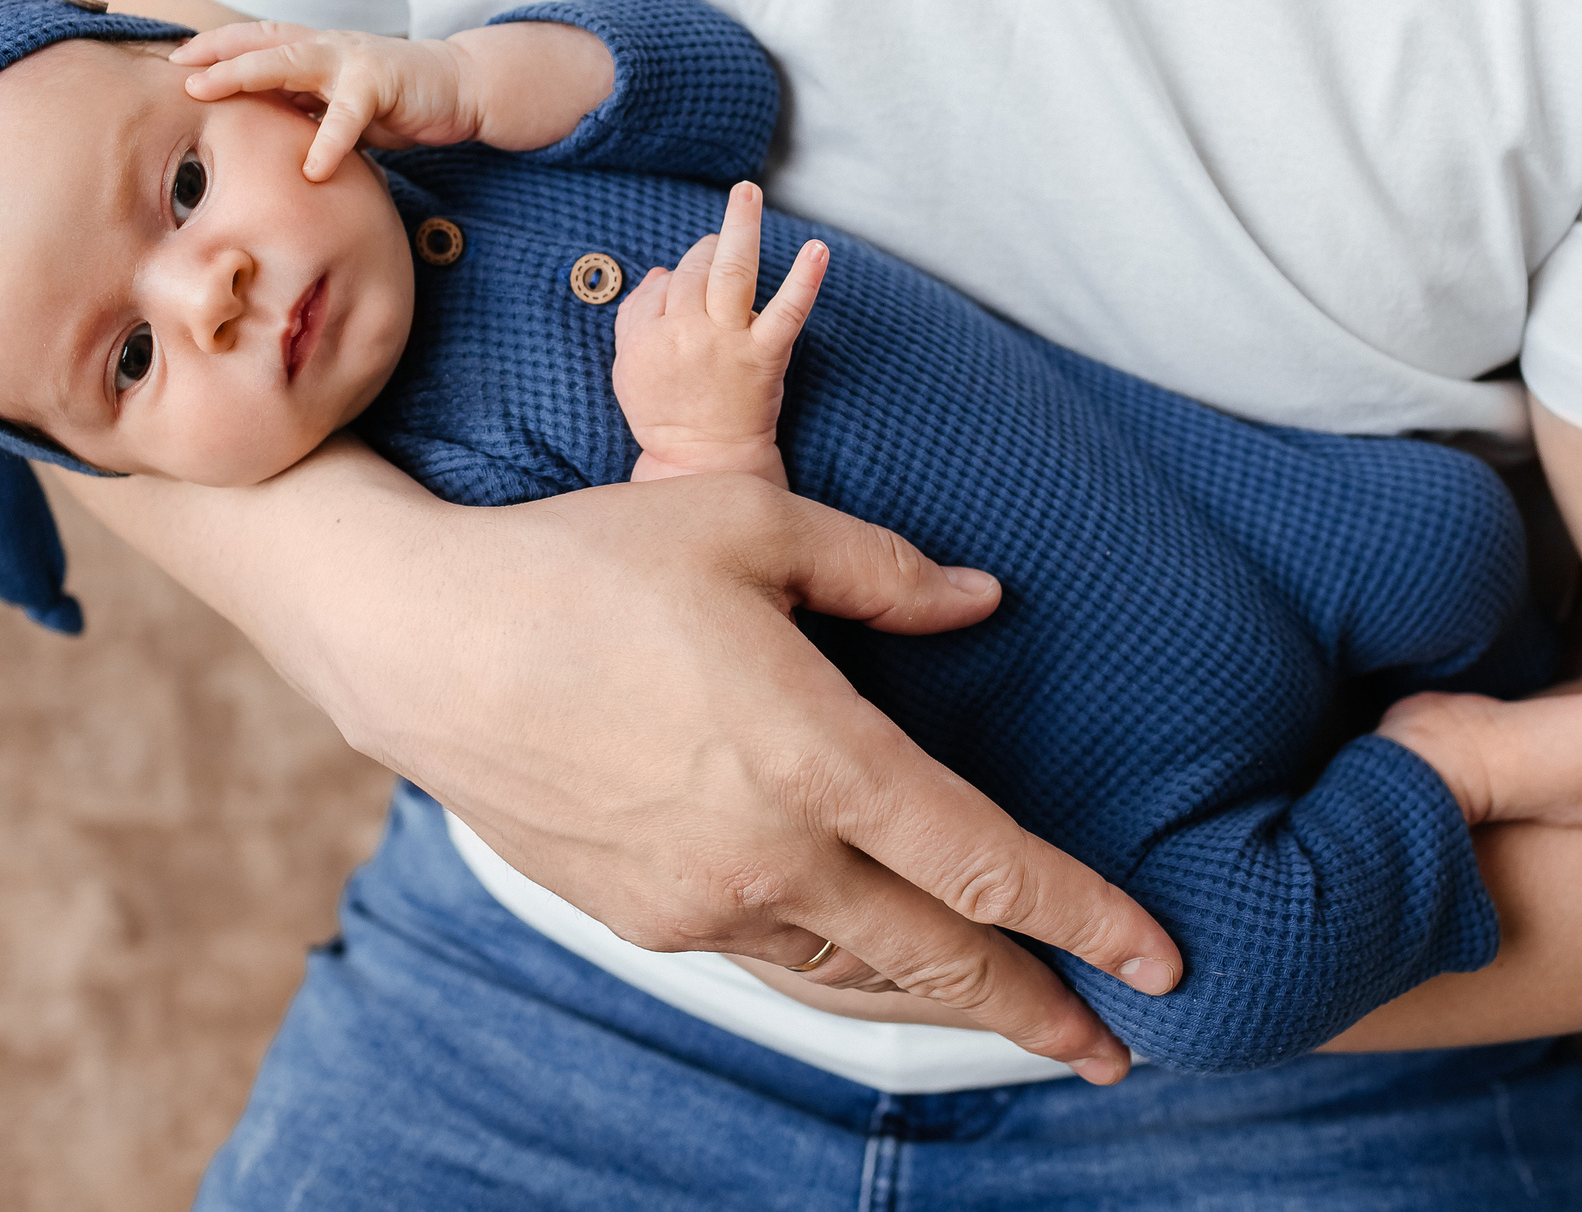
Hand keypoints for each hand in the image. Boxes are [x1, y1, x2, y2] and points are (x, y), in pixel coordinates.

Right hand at [56, 443, 1184, 1081]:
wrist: (422, 638)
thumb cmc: (590, 563)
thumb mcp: (752, 529)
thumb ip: (885, 573)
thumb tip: (986, 599)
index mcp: (813, 755)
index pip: (983, 864)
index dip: (1084, 918)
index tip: (1159, 962)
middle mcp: (766, 854)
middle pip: (936, 960)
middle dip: (1037, 1011)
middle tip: (1112, 1051)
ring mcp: (698, 900)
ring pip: (854, 978)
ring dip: (944, 1008)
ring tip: (1016, 1029)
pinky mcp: (642, 915)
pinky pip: (774, 960)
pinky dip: (845, 977)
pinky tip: (875, 974)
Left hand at [174, 22, 481, 180]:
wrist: (460, 88)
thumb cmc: (397, 100)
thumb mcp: (339, 105)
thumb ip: (304, 112)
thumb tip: (260, 140)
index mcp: (315, 51)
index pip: (255, 40)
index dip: (215, 46)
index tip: (175, 61)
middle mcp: (326, 47)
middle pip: (259, 41)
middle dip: (214, 53)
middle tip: (176, 69)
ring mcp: (352, 59)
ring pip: (289, 60)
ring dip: (245, 74)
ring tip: (208, 91)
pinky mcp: (381, 82)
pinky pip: (347, 114)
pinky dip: (328, 141)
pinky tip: (311, 168)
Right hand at [616, 182, 827, 485]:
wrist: (703, 464)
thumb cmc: (665, 415)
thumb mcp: (628, 369)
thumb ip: (636, 317)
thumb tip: (662, 272)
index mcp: (646, 336)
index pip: (664, 283)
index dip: (680, 280)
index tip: (690, 287)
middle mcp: (683, 334)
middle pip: (693, 270)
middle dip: (708, 250)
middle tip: (720, 244)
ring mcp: (725, 343)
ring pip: (730, 272)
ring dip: (741, 226)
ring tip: (747, 193)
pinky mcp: (764, 357)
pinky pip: (786, 311)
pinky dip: (804, 279)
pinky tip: (818, 250)